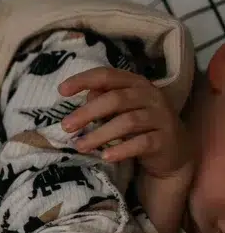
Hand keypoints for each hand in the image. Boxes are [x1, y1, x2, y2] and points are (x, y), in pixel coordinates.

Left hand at [59, 67, 190, 176]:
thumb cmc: (139, 127)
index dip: (84, 80)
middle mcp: (150, 96)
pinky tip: (105, 157)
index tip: (61, 91)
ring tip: (80, 146)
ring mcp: (160, 117)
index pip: (108, 75)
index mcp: (136, 84)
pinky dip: (122, 149)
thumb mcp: (120, 111)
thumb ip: (103, 100)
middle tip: (66, 126)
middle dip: (88, 112)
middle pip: (116, 99)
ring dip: (100, 134)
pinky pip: (142, 143)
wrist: (173, 152)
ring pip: (127, 121)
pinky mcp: (164, 140)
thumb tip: (85, 95)